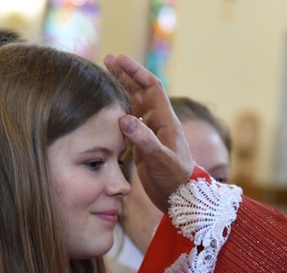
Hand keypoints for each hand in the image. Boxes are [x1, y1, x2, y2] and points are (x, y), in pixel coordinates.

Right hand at [104, 53, 193, 211]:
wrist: (181, 198)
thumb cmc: (175, 179)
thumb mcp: (159, 159)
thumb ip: (143, 140)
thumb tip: (125, 118)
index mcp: (165, 121)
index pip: (151, 87)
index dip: (136, 72)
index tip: (119, 59)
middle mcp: (158, 123)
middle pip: (141, 91)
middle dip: (125, 75)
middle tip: (107, 60)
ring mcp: (151, 134)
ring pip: (135, 105)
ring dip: (122, 90)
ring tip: (106, 77)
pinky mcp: (144, 146)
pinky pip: (131, 122)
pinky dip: (120, 111)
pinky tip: (109, 109)